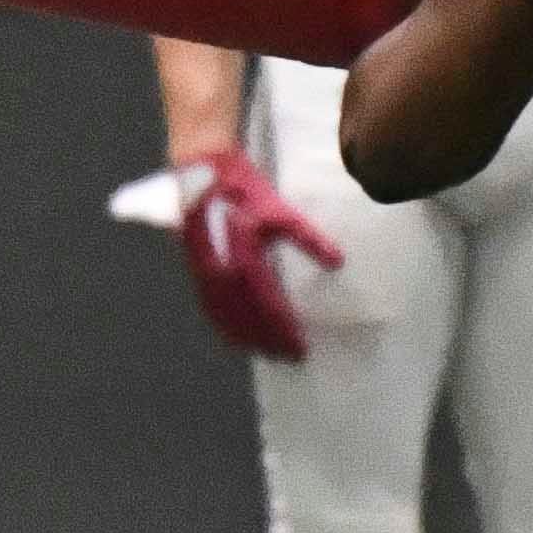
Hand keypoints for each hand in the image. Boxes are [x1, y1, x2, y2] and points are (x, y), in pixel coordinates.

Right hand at [172, 148, 341, 361]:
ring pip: (225, 318)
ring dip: (245, 339)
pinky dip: (225, 326)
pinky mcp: (195, 271)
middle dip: (266, 342)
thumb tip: (338, 263)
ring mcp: (205, 274)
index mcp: (244, 260)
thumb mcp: (279, 210)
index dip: (284, 331)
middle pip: (245, 320)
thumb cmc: (242, 189)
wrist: (199, 173)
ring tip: (266, 353)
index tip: (301, 350)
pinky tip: (236, 334)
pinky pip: (210, 308)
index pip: (268, 307)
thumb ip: (308, 239)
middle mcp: (221, 274)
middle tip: (287, 358)